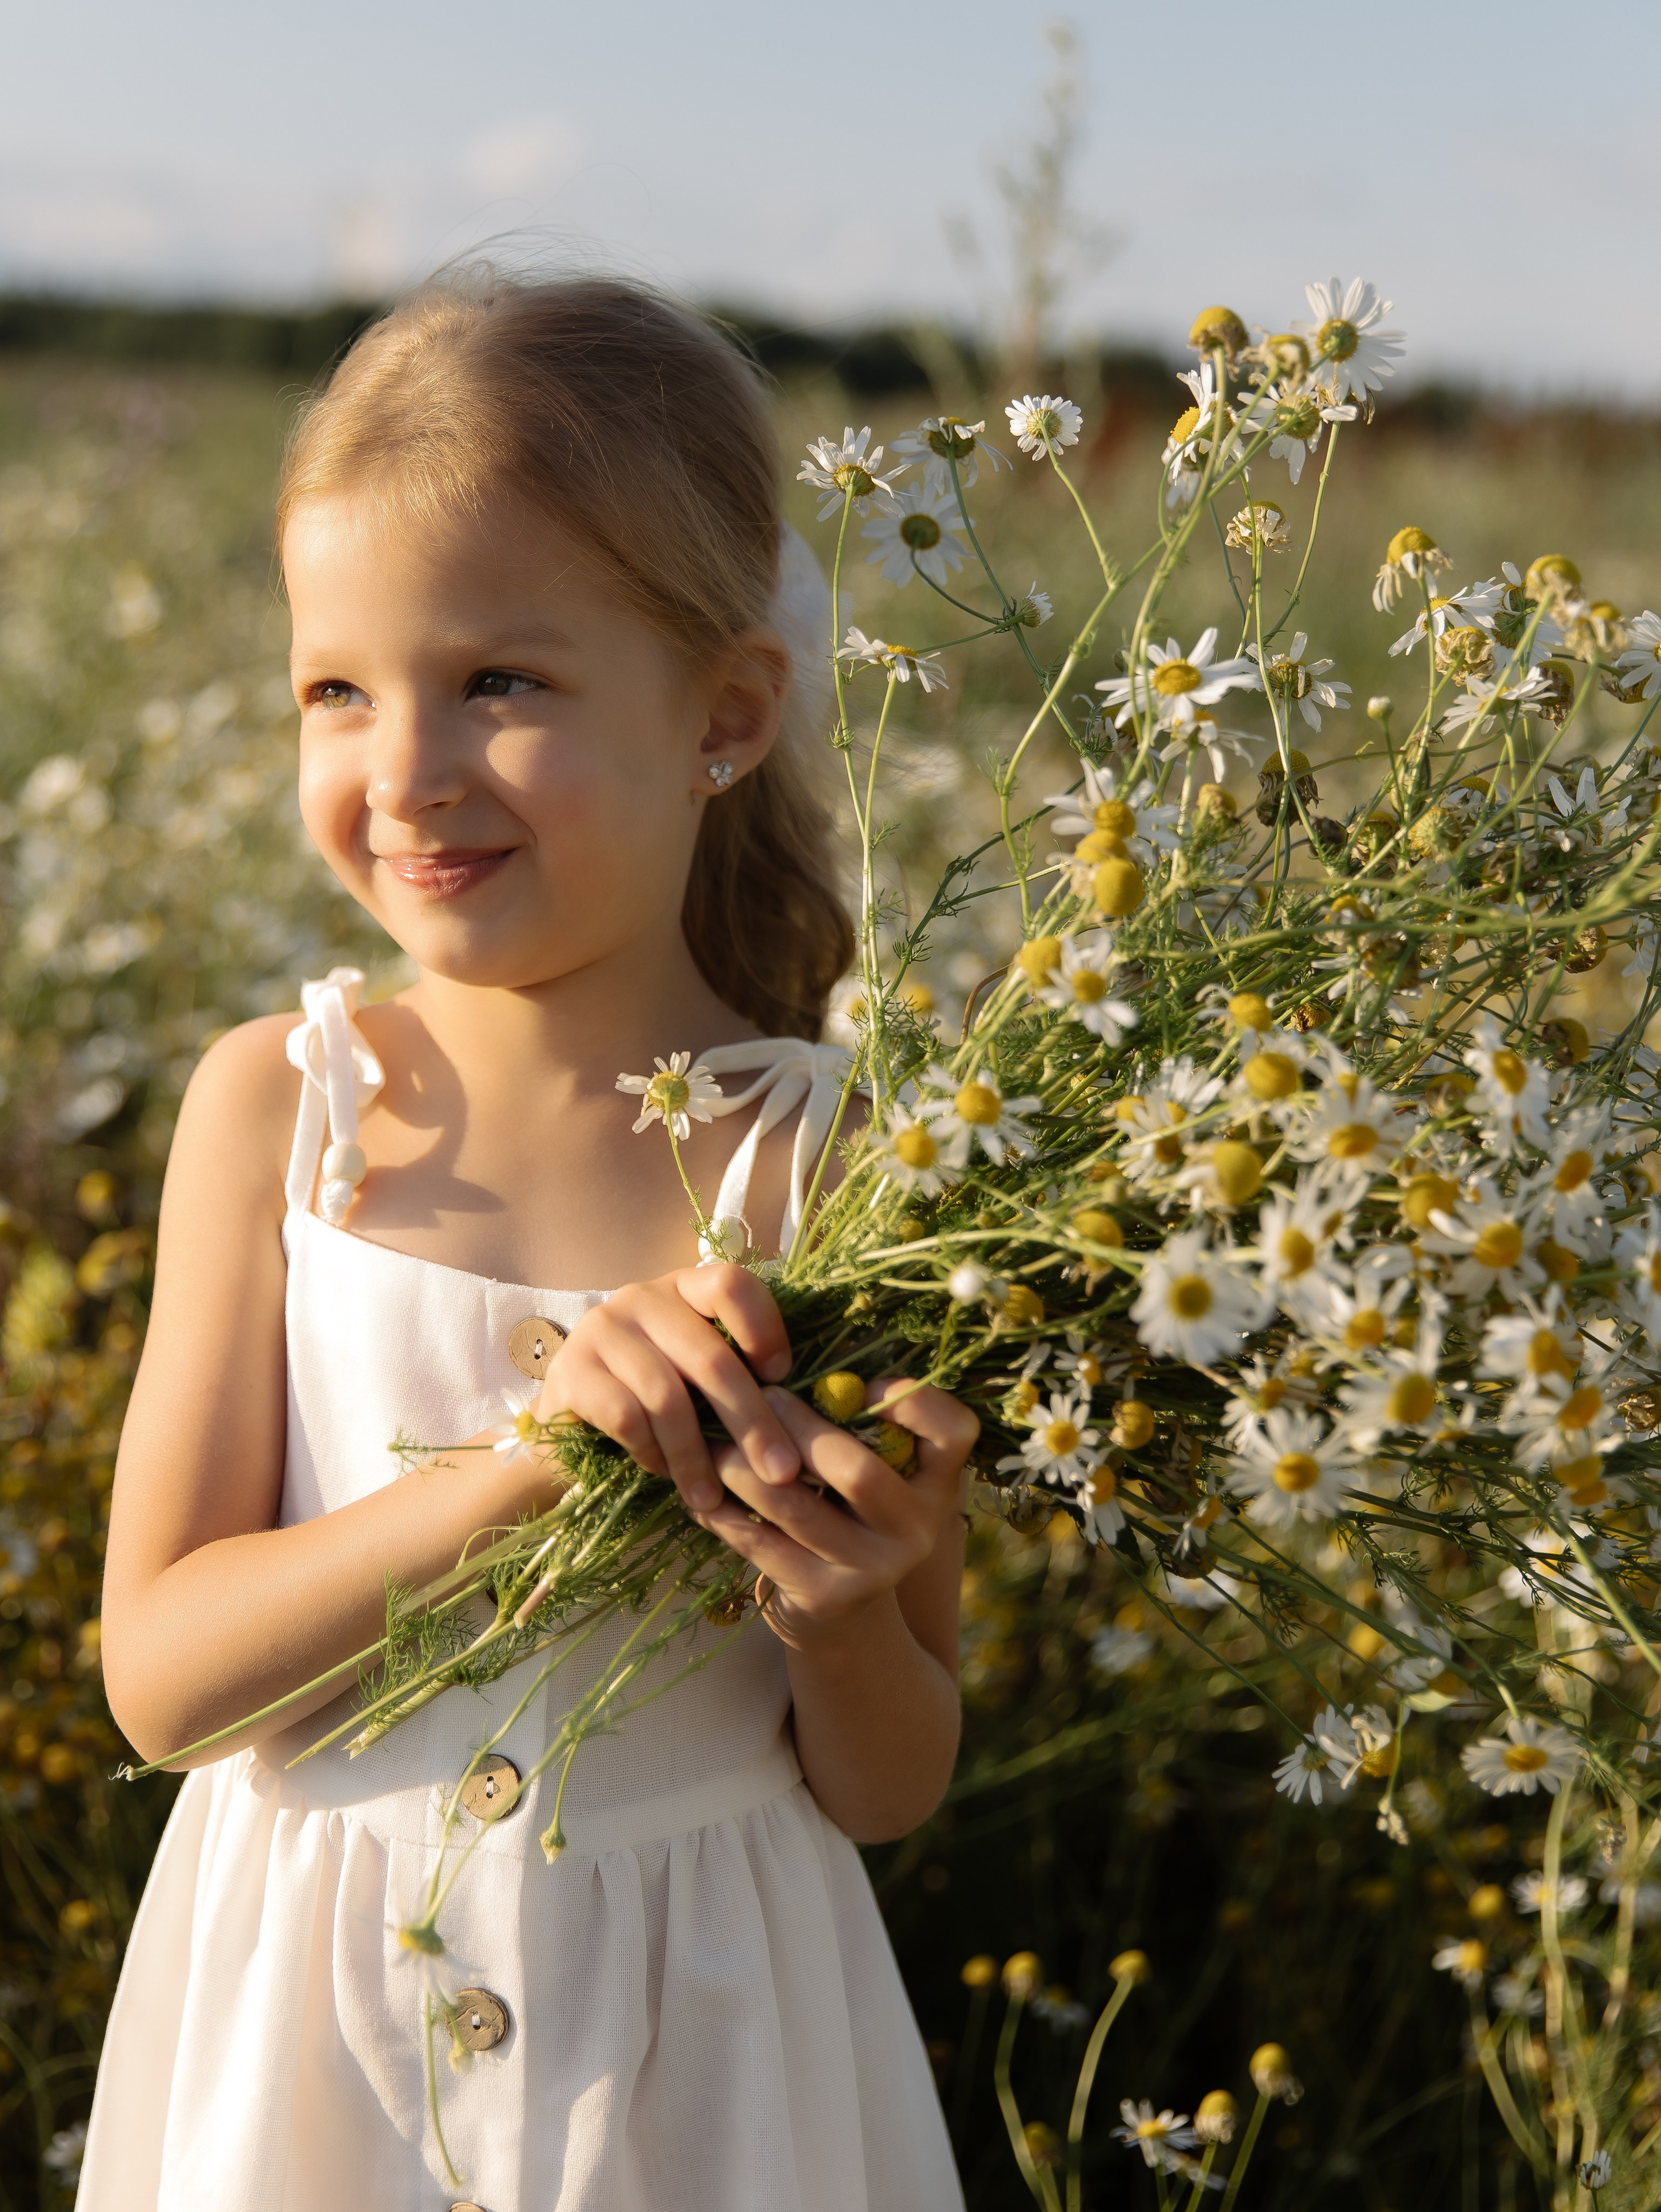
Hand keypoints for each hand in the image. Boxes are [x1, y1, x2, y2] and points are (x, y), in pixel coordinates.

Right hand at [536, 1265, 799, 1513]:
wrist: (571, 1426)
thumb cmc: (654, 1401)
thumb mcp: (699, 1378)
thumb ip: (743, 1376)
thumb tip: (814, 1420)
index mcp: (684, 1289)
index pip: (731, 1285)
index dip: (765, 1329)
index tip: (783, 1379)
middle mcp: (641, 1297)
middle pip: (710, 1355)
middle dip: (752, 1421)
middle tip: (781, 1473)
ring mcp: (601, 1330)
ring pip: (667, 1396)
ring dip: (696, 1456)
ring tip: (713, 1497)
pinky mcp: (569, 1372)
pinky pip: (625, 1417)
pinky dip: (651, 1453)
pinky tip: (662, 1474)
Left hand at [693, 1379, 978, 1648]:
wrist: (845, 1609)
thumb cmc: (851, 1508)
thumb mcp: (876, 1465)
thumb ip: (856, 1420)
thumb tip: (791, 1358)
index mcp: (938, 1482)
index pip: (955, 1432)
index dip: (914, 1401)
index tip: (865, 1384)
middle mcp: (916, 1528)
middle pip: (857, 1473)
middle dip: (797, 1426)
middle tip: (760, 1396)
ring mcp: (872, 1569)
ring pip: (795, 1507)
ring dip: (743, 1468)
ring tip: (715, 1441)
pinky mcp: (824, 1596)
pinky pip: (762, 1544)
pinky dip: (725, 1513)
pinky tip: (702, 1490)